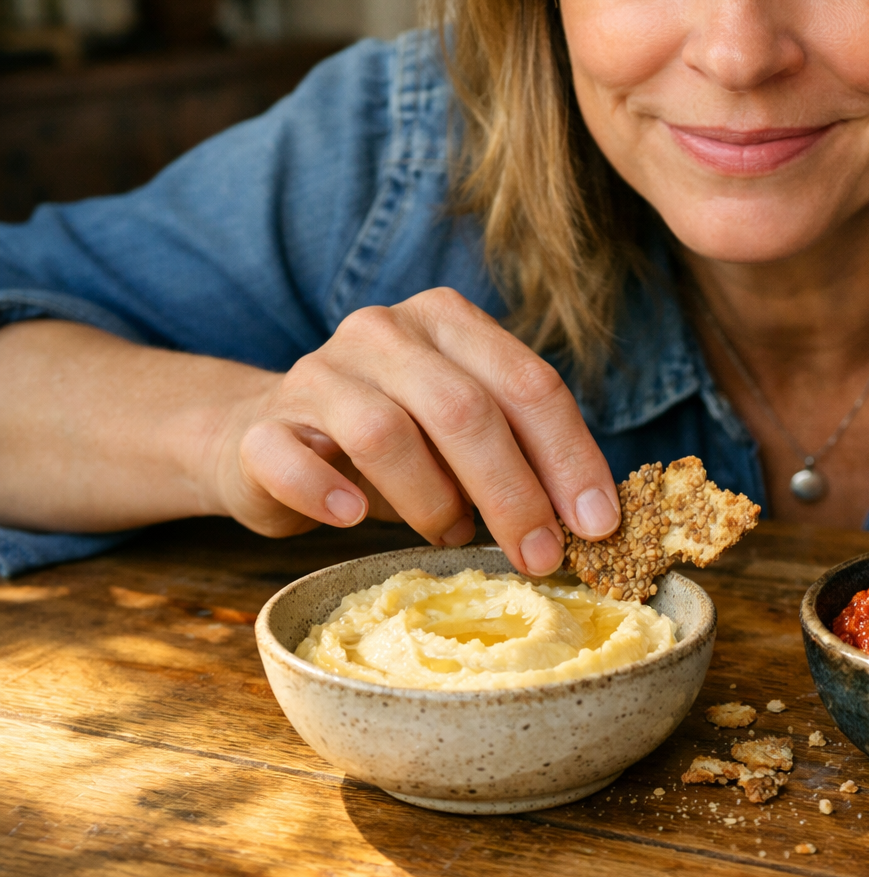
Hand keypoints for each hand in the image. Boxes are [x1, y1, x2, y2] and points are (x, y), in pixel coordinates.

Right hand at [210, 288, 618, 574]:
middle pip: (465, 409)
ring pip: (385, 433)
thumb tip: (593, 522)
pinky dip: (327, 493)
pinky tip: (353, 516)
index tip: (598, 525)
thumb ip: (522, 454)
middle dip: (514, 492)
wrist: (268, 439)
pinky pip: (291, 459)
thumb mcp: (466, 435)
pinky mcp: (261, 427)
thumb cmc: (397, 445)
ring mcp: (317, 373)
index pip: (528, 383)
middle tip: (539, 554)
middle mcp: (384, 332)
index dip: (570, 458)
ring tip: (450, 534)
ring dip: (432, 500)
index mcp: (450, 322)